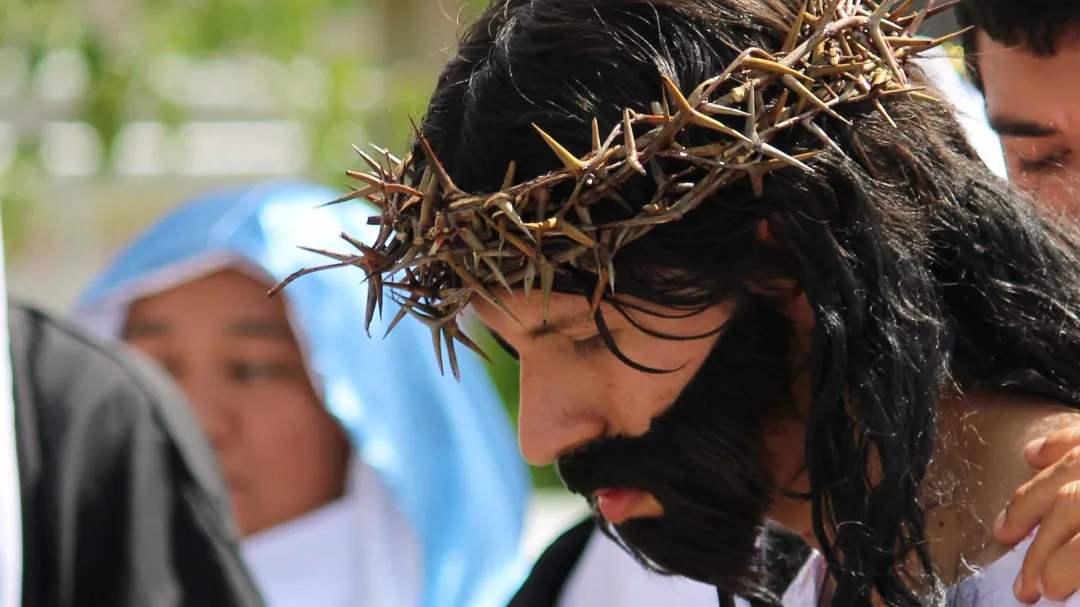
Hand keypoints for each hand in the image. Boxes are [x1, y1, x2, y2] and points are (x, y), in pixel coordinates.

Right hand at [995, 424, 1079, 602]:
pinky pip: (1077, 433)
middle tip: (1028, 583)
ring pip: (1065, 470)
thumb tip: (1075, 579)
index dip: (1059, 570)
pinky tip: (1031, 458)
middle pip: (1067, 506)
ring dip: (1028, 502)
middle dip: (1039, 548)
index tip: (1048, 591)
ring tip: (1005, 529)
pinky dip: (1053, 444)